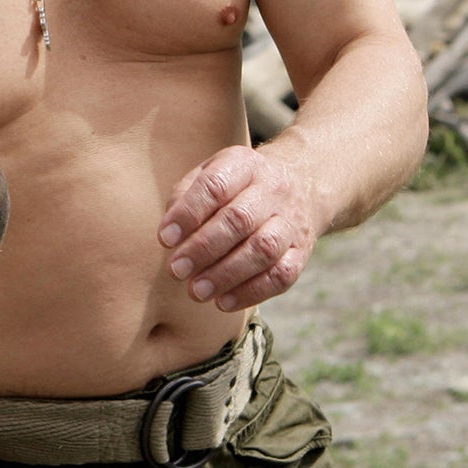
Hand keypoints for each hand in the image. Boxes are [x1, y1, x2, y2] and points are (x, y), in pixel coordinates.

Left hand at [158, 143, 322, 311]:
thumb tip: (170, 234)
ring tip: (196, 291)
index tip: (165, 239)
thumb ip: (185, 198)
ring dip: (226, 274)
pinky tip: (223, 302)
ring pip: (263, 249)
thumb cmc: (237, 187)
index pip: (216, 185)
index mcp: (245, 165)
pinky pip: (281, 275)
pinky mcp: (301, 252)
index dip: (189, 213)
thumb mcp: (211, 174)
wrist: (300, 185)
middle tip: (176, 271)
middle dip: (203, 248)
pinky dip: (251, 292)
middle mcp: (273, 189)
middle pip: (240, 219)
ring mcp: (292, 221)